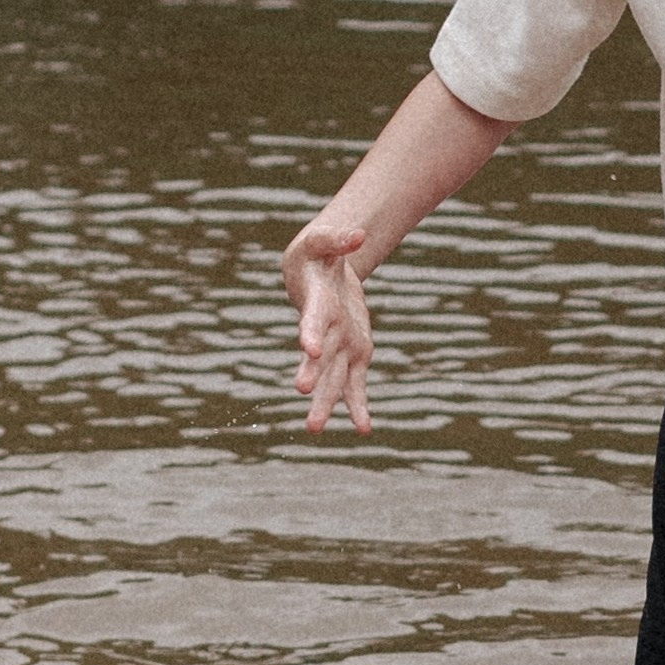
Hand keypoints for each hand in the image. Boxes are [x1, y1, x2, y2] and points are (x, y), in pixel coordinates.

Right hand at [284, 208, 374, 434]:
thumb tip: (359, 235)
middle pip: (319, 357)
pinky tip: (363, 429)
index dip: (312, 333)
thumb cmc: (316, 255)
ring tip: (314, 429)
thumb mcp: (324, 242)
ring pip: (332, 378)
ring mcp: (338, 345)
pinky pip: (355, 384)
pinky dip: (358, 405)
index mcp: (317, 304)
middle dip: (312, 376)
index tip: (310, 349)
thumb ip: (338, 239)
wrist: (314, 273)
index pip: (314, 320)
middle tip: (302, 393)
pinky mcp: (355, 352)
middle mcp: (325, 331)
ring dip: (325, 402)